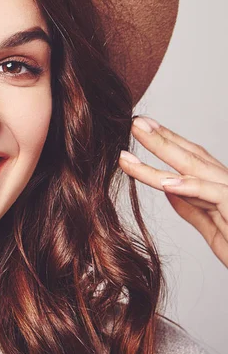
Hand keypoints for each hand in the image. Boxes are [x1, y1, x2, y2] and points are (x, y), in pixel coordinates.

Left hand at [118, 116, 227, 268]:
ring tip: (136, 140)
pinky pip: (215, 195)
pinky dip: (191, 187)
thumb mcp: (214, 230)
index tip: (142, 128)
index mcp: (221, 189)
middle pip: (192, 157)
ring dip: (164, 153)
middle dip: (162, 138)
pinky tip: (166, 183)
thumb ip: (193, 209)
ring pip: (196, 170)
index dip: (167, 142)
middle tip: (135, 123)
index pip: (191, 159)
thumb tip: (168, 188)